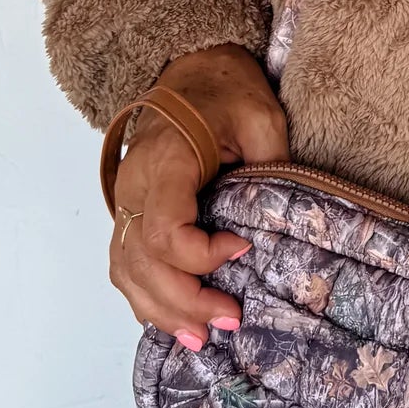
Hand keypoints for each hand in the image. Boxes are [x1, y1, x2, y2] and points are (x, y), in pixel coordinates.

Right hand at [109, 43, 289, 347]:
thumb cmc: (227, 90)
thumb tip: (283, 223)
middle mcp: (133, 186)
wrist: (193, 70)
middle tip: (230, 319)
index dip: (201, 254)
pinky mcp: (130, 212)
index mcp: (164, 159)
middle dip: (184, 300)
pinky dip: (146, 297)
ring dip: (161, 309)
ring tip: (201, 338)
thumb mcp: (261, 115)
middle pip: (141, 260)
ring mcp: (125, 201)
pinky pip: (125, 264)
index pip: (164, 227)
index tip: (244, 249)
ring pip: (127, 270)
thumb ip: (270, 165)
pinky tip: (174, 321)